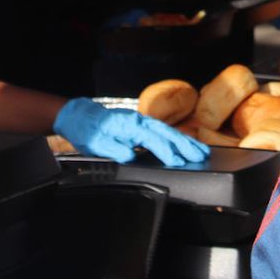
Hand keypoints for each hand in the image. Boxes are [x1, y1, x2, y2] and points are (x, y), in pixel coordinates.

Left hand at [53, 98, 207, 166]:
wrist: (77, 116)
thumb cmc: (86, 129)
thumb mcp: (95, 143)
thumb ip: (115, 149)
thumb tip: (131, 156)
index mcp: (129, 124)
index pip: (153, 140)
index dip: (167, 152)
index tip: (179, 162)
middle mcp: (138, 121)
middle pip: (167, 133)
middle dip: (185, 145)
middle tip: (202, 155)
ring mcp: (140, 122)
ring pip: (167, 131)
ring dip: (184, 141)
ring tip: (200, 150)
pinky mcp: (139, 125)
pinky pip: (161, 132)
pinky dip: (174, 138)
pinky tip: (183, 144)